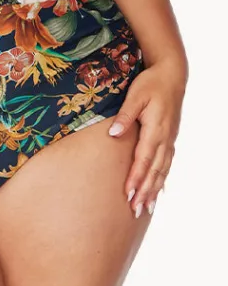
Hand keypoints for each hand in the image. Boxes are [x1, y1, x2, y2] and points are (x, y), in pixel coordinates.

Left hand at [107, 56, 187, 217]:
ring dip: (153, 189)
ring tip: (146, 208)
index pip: (143, 159)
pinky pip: (167, 163)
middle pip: (154, 170)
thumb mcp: (135, 95)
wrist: (171, 75)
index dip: (136, 178)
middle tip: (135, 210)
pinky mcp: (170, 137)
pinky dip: (162, 178)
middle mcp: (164, 138)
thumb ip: (124, 116)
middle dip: (144, 191)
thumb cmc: (151, 83)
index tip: (128, 194)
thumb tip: (113, 134)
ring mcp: (169, 139)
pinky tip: (158, 190)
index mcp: (155, 129)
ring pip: (162, 170)